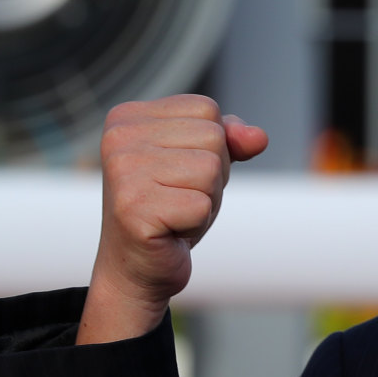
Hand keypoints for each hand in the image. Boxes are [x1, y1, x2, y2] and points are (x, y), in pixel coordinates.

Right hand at [78, 94, 267, 344]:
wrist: (139, 267)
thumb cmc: (170, 210)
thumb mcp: (201, 163)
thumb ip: (230, 140)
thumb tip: (259, 137)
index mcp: (128, 117)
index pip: (206, 109)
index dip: (212, 148)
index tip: (180, 174)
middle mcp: (119, 139)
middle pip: (212, 138)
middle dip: (211, 177)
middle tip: (178, 199)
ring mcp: (123, 173)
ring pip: (211, 171)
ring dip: (206, 201)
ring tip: (175, 214)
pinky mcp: (134, 209)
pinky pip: (202, 206)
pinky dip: (197, 224)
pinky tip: (171, 232)